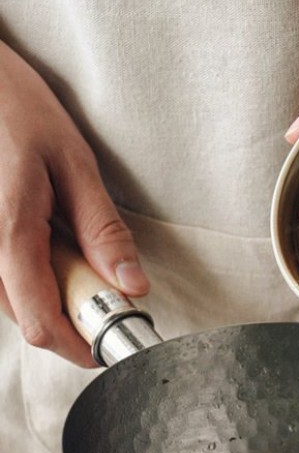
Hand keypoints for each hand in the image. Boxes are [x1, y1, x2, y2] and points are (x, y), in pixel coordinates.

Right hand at [0, 41, 149, 364]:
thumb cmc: (15, 108)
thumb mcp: (74, 163)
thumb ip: (103, 231)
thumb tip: (132, 287)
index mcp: (8, 233)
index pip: (41, 324)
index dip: (79, 344)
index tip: (111, 338)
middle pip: (28, 321)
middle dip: (72, 317)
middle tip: (105, 285)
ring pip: (14, 304)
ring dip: (52, 297)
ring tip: (74, 252)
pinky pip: (2, 281)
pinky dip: (32, 277)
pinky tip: (47, 244)